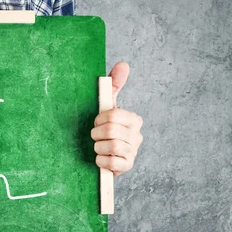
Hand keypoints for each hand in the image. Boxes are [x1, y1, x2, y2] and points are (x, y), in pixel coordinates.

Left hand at [91, 62, 142, 176]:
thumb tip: (123, 64)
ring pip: (111, 146)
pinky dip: (100, 160)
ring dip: (97, 147)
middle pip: (111, 130)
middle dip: (96, 133)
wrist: (99, 154)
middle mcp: (137, 136)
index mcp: (134, 120)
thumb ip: (114, 85)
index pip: (114, 115)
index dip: (99, 119)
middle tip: (94, 136)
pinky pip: (111, 162)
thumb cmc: (103, 128)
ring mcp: (133, 153)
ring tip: (97, 147)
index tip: (96, 122)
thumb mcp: (106, 106)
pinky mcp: (127, 167)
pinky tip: (100, 158)